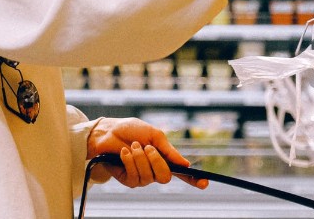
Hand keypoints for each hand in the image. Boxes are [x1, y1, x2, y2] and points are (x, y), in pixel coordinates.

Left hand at [87, 117, 207, 189]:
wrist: (108, 132)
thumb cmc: (131, 130)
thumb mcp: (154, 135)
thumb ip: (168, 150)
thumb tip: (185, 163)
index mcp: (164, 158)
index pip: (181, 172)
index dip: (194, 179)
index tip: (205, 183)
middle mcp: (155, 170)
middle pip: (165, 177)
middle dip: (156, 161)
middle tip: (146, 147)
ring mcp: (142, 177)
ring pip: (149, 176)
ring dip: (140, 158)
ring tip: (132, 146)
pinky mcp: (128, 180)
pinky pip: (135, 176)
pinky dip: (130, 161)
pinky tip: (124, 153)